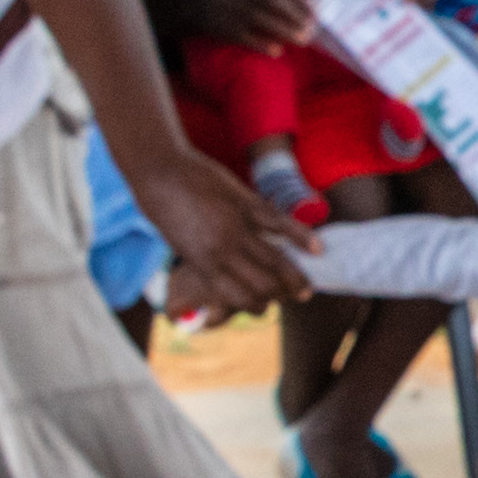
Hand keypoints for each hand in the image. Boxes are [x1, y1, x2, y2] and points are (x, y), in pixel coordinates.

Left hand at [135, 146, 305, 320]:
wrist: (159, 171)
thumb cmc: (165, 209)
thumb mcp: (181, 244)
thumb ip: (205, 260)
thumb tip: (223, 275)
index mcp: (203, 264)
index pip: (239, 298)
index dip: (255, 306)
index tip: (263, 306)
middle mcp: (223, 249)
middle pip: (263, 284)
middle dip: (278, 296)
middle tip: (288, 297)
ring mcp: (237, 225)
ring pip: (276, 260)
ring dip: (294, 279)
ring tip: (306, 290)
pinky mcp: (247, 202)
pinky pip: (280, 223)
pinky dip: (301, 236)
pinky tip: (318, 248)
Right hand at [199, 0, 320, 53]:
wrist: (196, 2)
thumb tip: (308, 5)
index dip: (302, 3)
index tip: (315, 17)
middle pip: (274, 1)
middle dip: (296, 16)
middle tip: (311, 31)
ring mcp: (233, 8)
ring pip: (262, 18)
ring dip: (285, 30)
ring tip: (302, 41)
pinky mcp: (224, 26)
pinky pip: (245, 36)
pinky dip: (261, 44)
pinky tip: (277, 51)